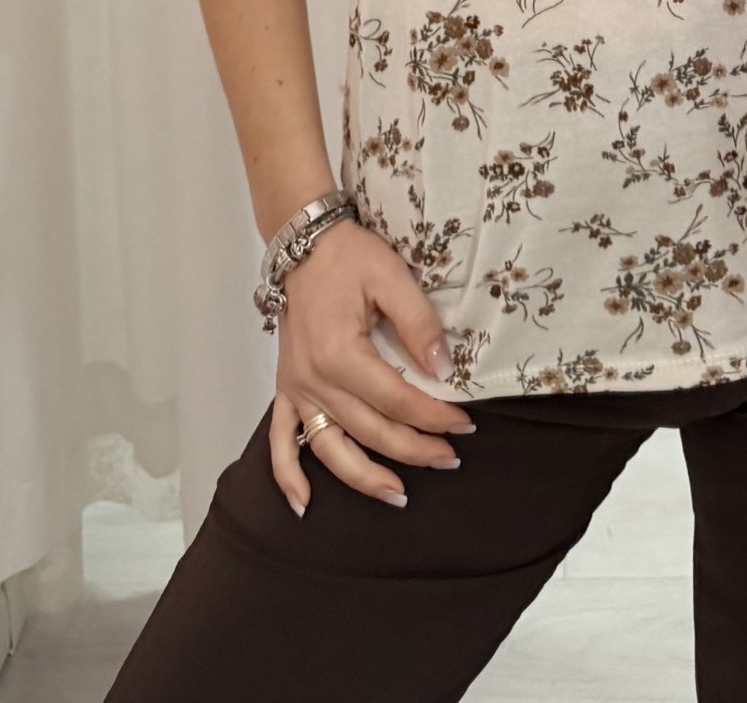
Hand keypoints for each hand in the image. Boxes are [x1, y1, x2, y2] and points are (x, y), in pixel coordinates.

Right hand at [269, 217, 474, 514]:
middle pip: (370, 430)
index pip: (397, 401)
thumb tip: (444, 370)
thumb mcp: (392, 278)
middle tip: (450, 459)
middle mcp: (315, 380)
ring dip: (364, 478)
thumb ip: (419, 325)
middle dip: (414, 450)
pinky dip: (289, 476)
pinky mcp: (287, 388)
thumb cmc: (351, 257)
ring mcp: (297, 388)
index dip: (434, 416)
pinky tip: (304, 504)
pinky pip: (281, 441)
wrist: (305, 243)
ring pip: (330, 449)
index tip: (465, 423)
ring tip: (398, 495)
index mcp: (341, 354)